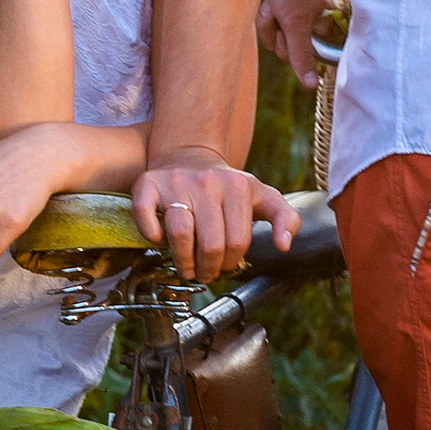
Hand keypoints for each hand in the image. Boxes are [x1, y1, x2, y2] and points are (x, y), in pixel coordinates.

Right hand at [130, 158, 299, 279]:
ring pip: (180, 233)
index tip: (224, 267)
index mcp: (237, 186)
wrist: (189, 156)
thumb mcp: (263, 196)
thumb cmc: (227, 186)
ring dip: (183, 261)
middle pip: (210, 243)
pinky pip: (145, 214)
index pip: (237, 241)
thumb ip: (285, 218)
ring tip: (187, 267)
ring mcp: (176, 182)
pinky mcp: (148, 184)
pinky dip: (151, 234)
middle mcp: (206, 182)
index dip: (231, 262)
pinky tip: (159, 240)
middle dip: (209, 269)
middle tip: (205, 273)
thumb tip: (284, 245)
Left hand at [259, 0, 341, 84]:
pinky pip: (263, 12)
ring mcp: (289, 7)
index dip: (285, 44)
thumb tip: (312, 86)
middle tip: (275, 7)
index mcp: (317, 27)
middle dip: (272, 27)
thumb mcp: (295, 22)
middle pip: (278, 42)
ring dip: (264, 14)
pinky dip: (261, 3)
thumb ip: (302, 55)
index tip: (286, 28)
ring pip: (268, 27)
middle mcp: (304, 19)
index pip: (295, 54)